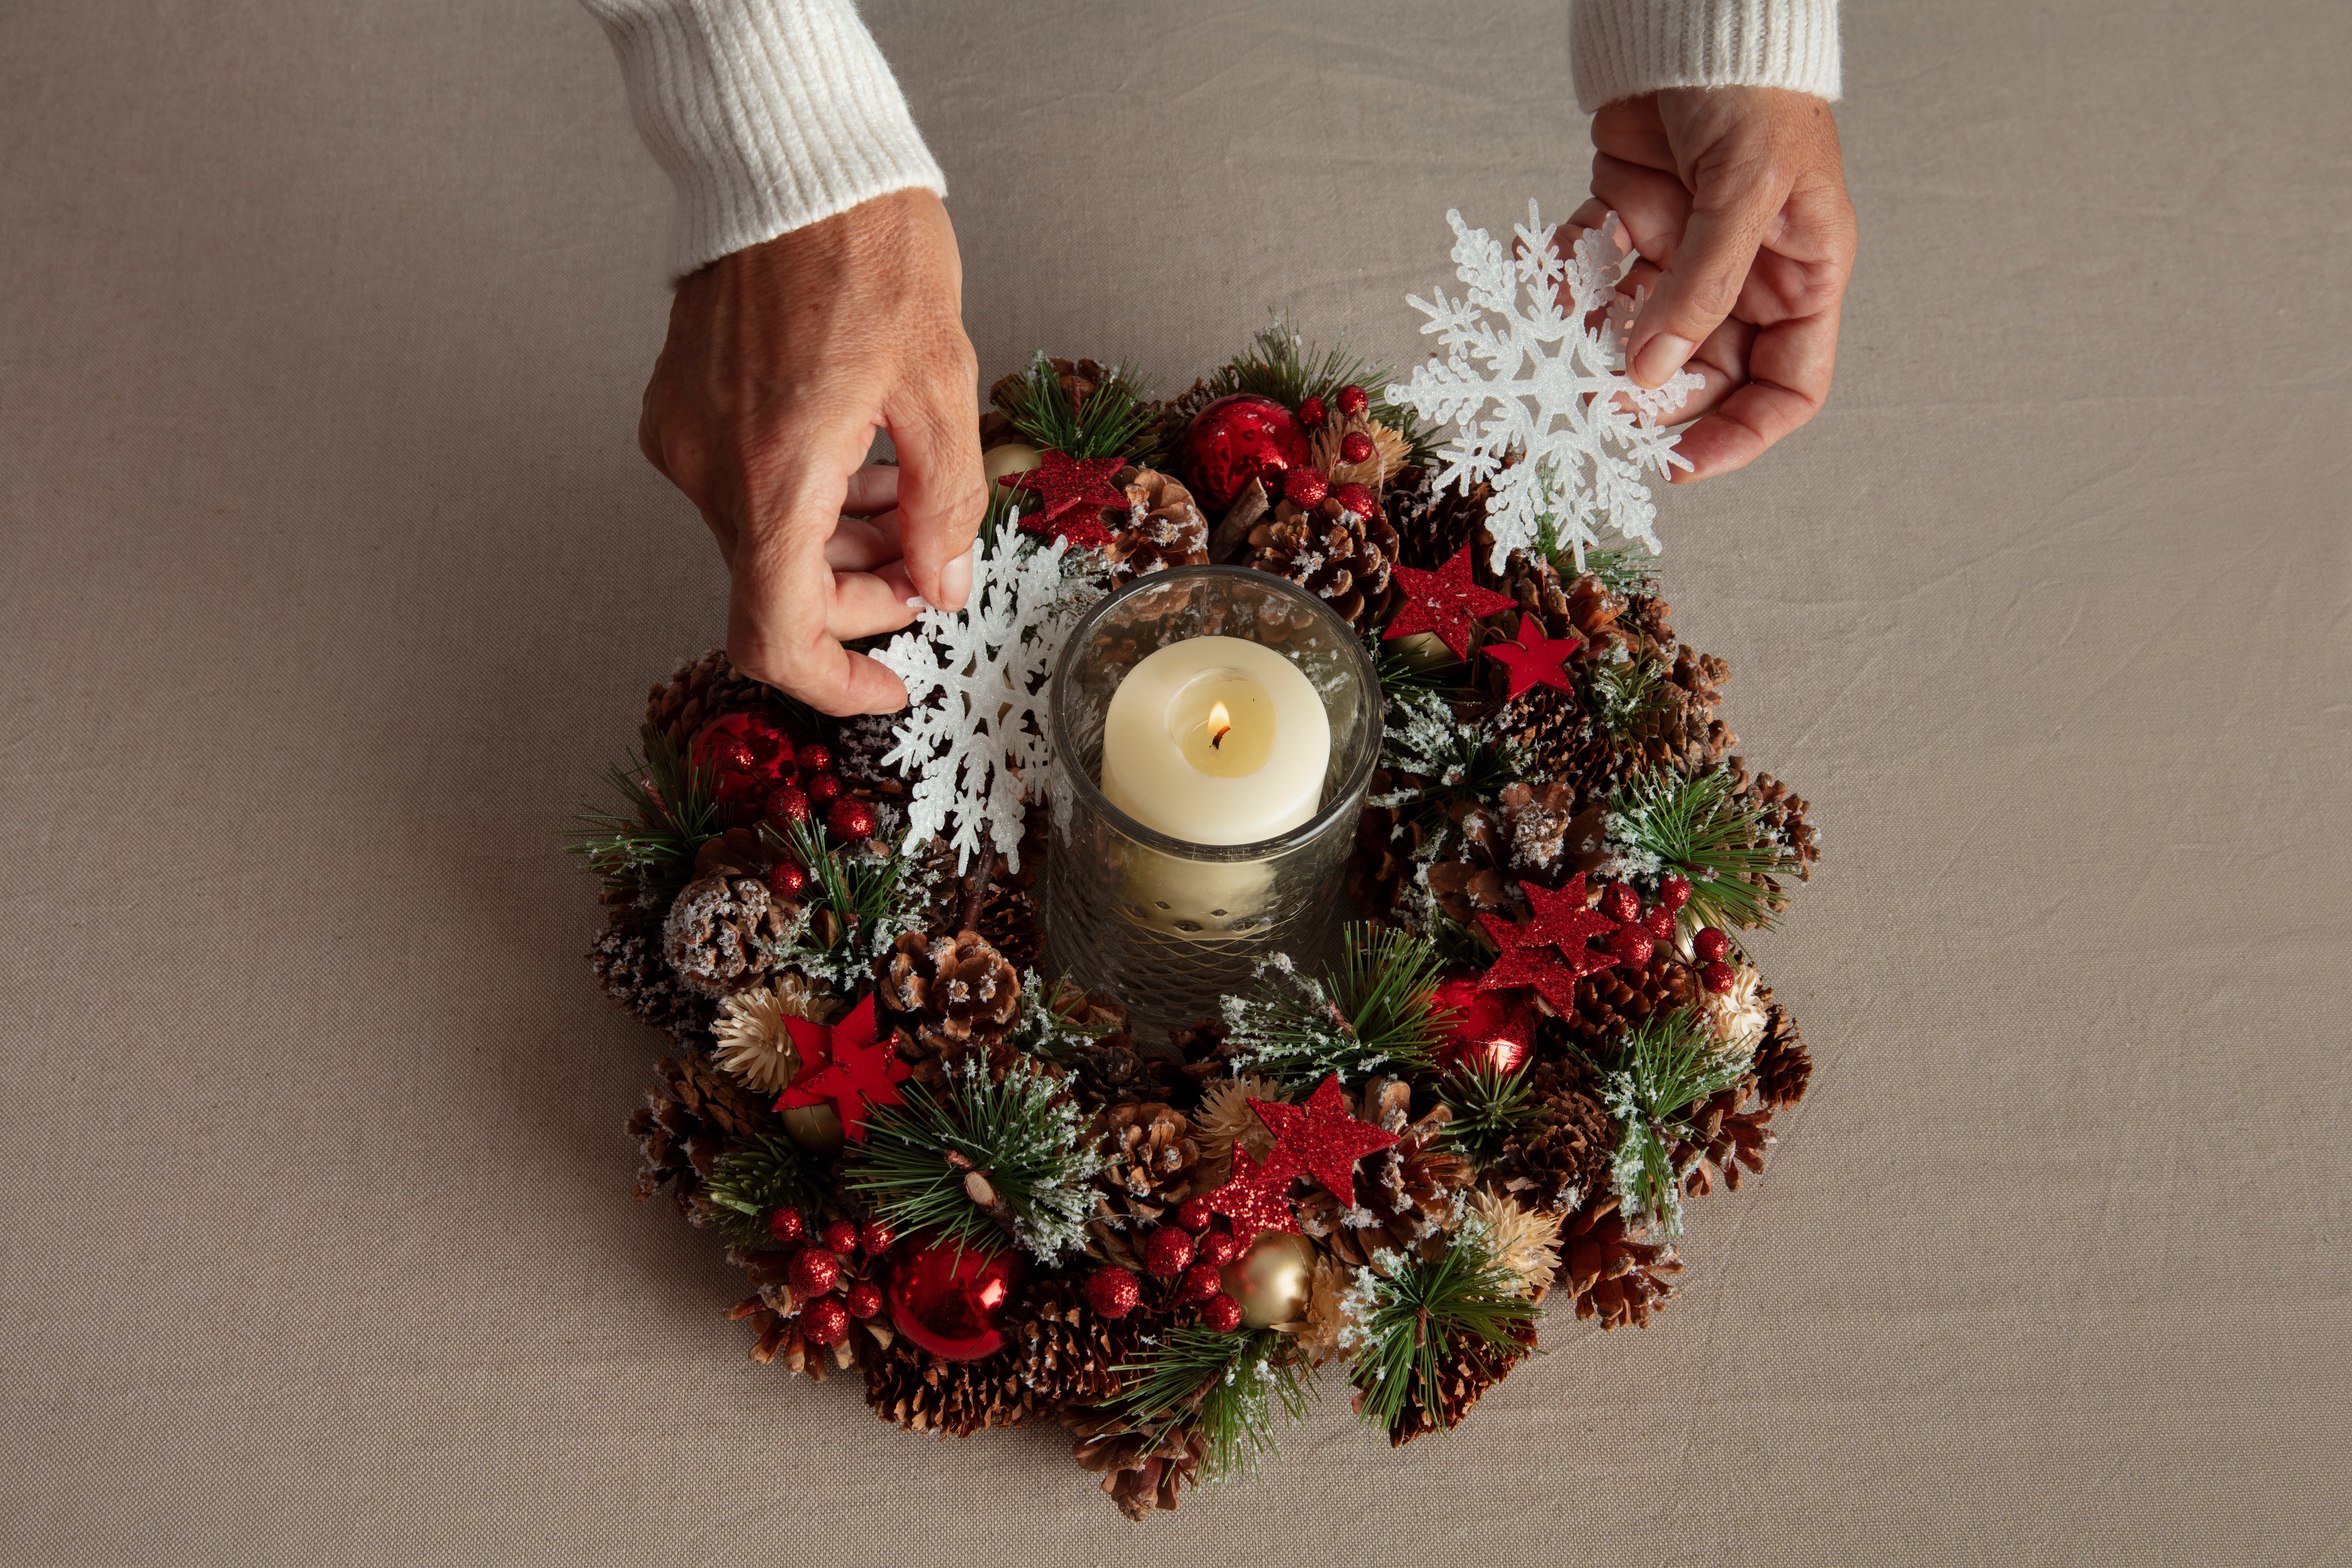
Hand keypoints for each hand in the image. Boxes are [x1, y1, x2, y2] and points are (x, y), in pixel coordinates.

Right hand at [636, 189, 985, 713]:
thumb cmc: (866, 249)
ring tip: (904, 497)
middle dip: (860, 595)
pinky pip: (744, 487)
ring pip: (763, 539)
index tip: (887, 688)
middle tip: (926, 565)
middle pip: (779, 588)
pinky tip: (859, 455)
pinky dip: (804, 496)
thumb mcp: (942, 386)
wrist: (791, 161)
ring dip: (837, 544)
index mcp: (773, 476)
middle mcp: (710, 467)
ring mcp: (686, 438)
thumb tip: (942, 584)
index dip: (834, 684)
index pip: (777, 635)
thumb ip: (945, 505)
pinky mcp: (680, 409)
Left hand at [1566, 87, 1857, 480]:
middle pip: (1699, 376)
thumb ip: (1702, 287)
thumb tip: (1652, 373)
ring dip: (1594, 348)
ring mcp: (1682, 257)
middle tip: (1596, 404)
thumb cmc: (1753, 92)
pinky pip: (1592, 281)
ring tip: (1557, 351)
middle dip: (1648, 396)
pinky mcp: (1627, 227)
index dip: (1740, 435)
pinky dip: (1563, 288)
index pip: (1786, 389)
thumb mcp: (1745, 191)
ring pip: (1636, 336)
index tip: (1682, 463)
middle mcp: (1744, 280)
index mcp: (1801, 279)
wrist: (1697, 18)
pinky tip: (1543, 283)